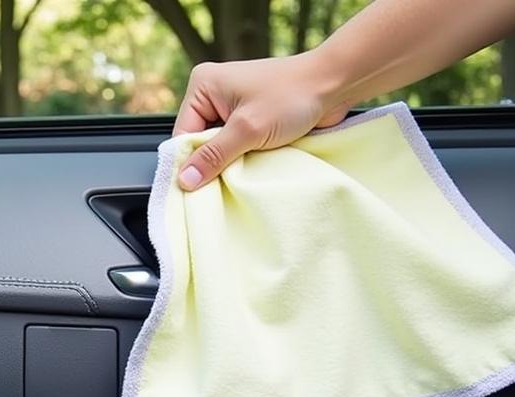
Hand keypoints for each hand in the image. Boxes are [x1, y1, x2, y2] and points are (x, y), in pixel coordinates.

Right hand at [173, 51, 349, 190]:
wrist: (332, 85)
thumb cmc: (292, 95)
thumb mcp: (247, 129)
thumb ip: (214, 156)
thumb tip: (185, 180)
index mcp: (203, 86)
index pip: (182, 135)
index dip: (189, 164)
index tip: (194, 192)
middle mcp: (214, 94)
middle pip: (199, 144)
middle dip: (212, 165)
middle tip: (222, 185)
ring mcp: (232, 107)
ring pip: (219, 149)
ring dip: (230, 164)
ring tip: (241, 174)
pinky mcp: (249, 119)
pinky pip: (236, 148)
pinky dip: (242, 160)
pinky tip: (250, 169)